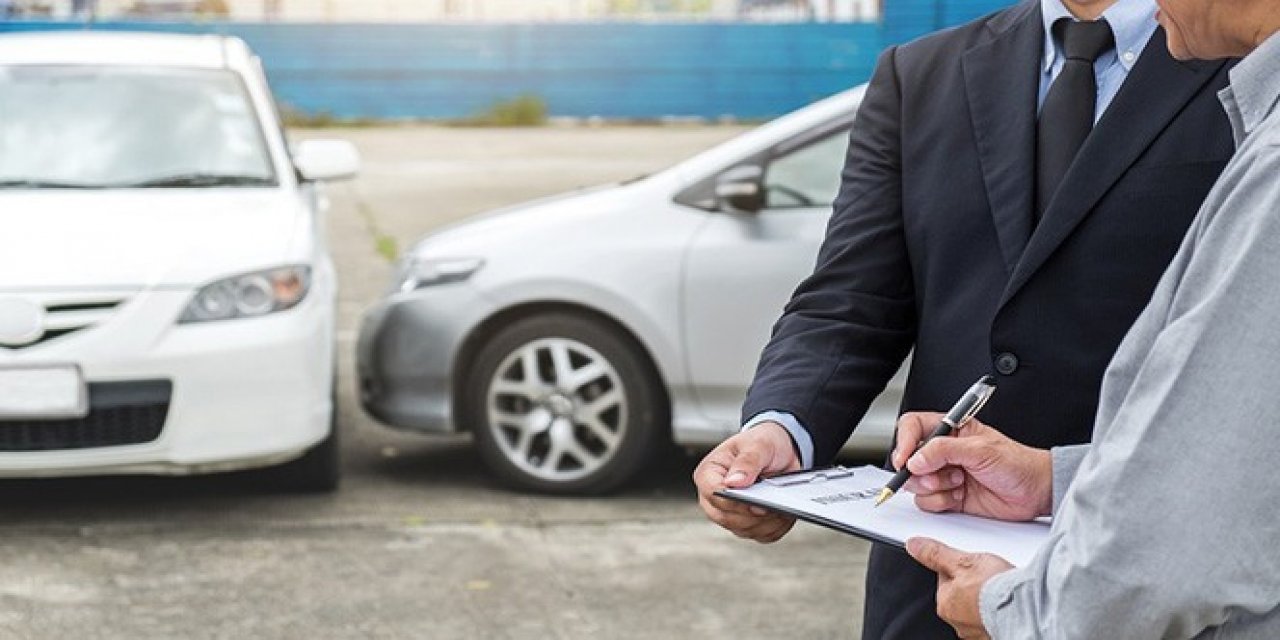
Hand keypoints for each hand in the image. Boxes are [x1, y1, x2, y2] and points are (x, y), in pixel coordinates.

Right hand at [693, 421, 801, 542]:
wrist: (781, 450)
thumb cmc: (764, 443)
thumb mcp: (758, 444)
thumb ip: (747, 462)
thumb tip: (734, 483)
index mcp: (709, 474)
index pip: (713, 494)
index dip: (734, 501)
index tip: (756, 502)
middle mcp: (715, 497)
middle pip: (726, 518)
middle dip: (752, 515)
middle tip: (772, 504)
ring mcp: (730, 513)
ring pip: (744, 530)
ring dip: (766, 522)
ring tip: (781, 505)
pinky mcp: (748, 523)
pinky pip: (761, 535)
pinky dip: (775, 528)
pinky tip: (784, 513)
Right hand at [892, 412, 1052, 520]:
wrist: (1035, 492)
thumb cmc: (1018, 463)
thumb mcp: (981, 450)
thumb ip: (945, 451)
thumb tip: (916, 459)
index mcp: (950, 430)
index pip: (912, 427)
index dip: (903, 442)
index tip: (904, 460)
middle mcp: (943, 452)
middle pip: (908, 460)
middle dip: (921, 472)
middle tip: (941, 475)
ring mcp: (944, 475)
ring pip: (915, 484)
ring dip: (934, 488)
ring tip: (958, 484)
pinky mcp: (948, 496)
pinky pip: (927, 502)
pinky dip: (941, 502)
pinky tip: (960, 496)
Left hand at [906, 537, 1013, 639]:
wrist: (1024, 608)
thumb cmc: (994, 588)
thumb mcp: (962, 561)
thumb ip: (935, 554)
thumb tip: (914, 545)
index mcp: (945, 604)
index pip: (945, 580)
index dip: (957, 567)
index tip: (969, 563)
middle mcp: (958, 622)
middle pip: (960, 595)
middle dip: (972, 584)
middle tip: (988, 575)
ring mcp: (977, 631)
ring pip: (977, 608)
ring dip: (985, 599)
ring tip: (1000, 587)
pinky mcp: (995, 634)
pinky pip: (992, 619)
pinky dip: (998, 611)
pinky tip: (1007, 601)